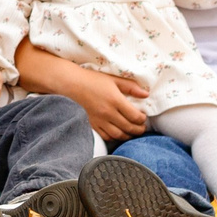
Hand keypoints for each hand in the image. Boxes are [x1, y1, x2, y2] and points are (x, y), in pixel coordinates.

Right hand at [28, 58, 148, 140]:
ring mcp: (99, 120)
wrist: (71, 85)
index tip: (143, 116)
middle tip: (142, 128)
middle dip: (138, 129)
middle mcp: (108, 113)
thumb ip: (131, 87)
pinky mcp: (92, 124)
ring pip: (118, 135)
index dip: (142, 119)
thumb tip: (146, 94)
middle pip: (129, 128)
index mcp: (115, 100)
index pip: (135, 116)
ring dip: (128, 135)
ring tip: (132, 132)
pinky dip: (114, 137)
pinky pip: (106, 136)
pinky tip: (118, 133)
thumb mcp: (113, 79)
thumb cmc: (92, 80)